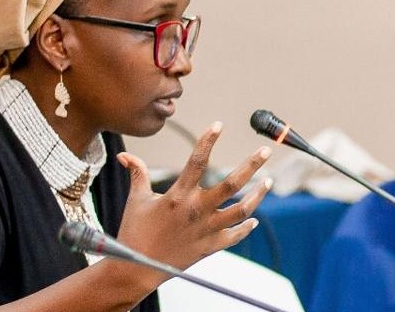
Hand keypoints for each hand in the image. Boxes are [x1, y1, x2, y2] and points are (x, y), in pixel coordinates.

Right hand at [114, 122, 271, 269]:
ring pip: (242, 210)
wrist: (137, 269)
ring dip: (258, 195)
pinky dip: (246, 227)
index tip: (219, 125)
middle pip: (232, 184)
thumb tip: (125, 155)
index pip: (197, 162)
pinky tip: (254, 219)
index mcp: (178, 196)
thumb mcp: (136, 200)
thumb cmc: (134, 233)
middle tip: (266, 150)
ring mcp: (206, 230)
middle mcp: (196, 210)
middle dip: (251, 165)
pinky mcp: (210, 247)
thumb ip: (137, 174)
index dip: (208, 141)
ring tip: (269, 181)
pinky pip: (234, 236)